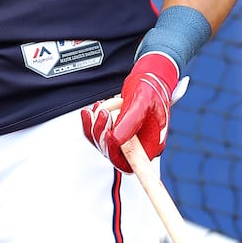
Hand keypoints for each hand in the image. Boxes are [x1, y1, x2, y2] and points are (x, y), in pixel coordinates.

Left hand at [81, 52, 179, 172]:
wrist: (147, 79)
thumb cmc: (150, 89)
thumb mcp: (142, 101)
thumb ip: (131, 120)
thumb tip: (116, 138)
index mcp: (152, 144)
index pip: (134, 163)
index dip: (119, 155)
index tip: (111, 137)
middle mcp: (139, 146)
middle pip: (113, 154)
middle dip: (103, 133)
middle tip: (103, 114)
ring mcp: (126, 140)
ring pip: (102, 143)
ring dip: (97, 125)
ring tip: (101, 107)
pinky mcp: (115, 133)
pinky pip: (97, 134)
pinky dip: (91, 123)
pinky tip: (90, 112)